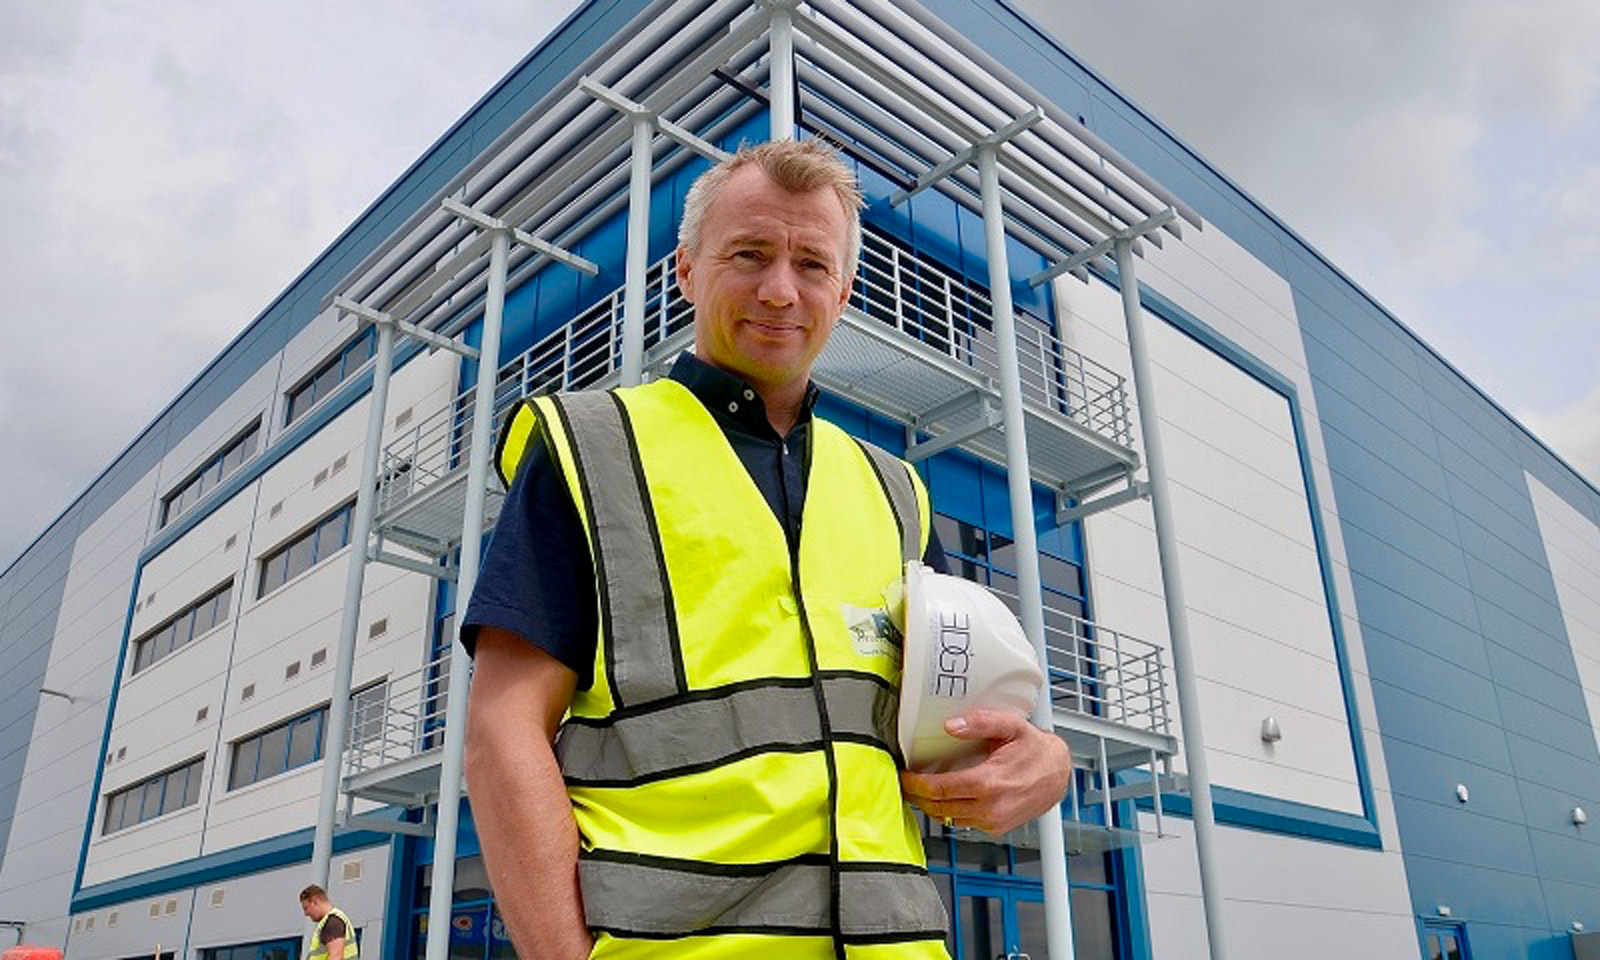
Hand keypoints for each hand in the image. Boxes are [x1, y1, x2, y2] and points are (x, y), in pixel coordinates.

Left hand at [899, 709, 1071, 834]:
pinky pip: (964, 823)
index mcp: (990, 783)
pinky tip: (944, 799)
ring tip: (920, 790)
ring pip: (949, 819)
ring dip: (932, 806)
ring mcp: (994, 821)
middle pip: (939, 808)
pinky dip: (950, 812)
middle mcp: (991, 807)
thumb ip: (980, 722)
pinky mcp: (997, 828)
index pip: (939, 790)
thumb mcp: (1011, 726)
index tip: (904, 775)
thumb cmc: (1037, 750)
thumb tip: (951, 725)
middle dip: (917, 796)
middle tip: (905, 783)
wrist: (1061, 774)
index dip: (916, 784)